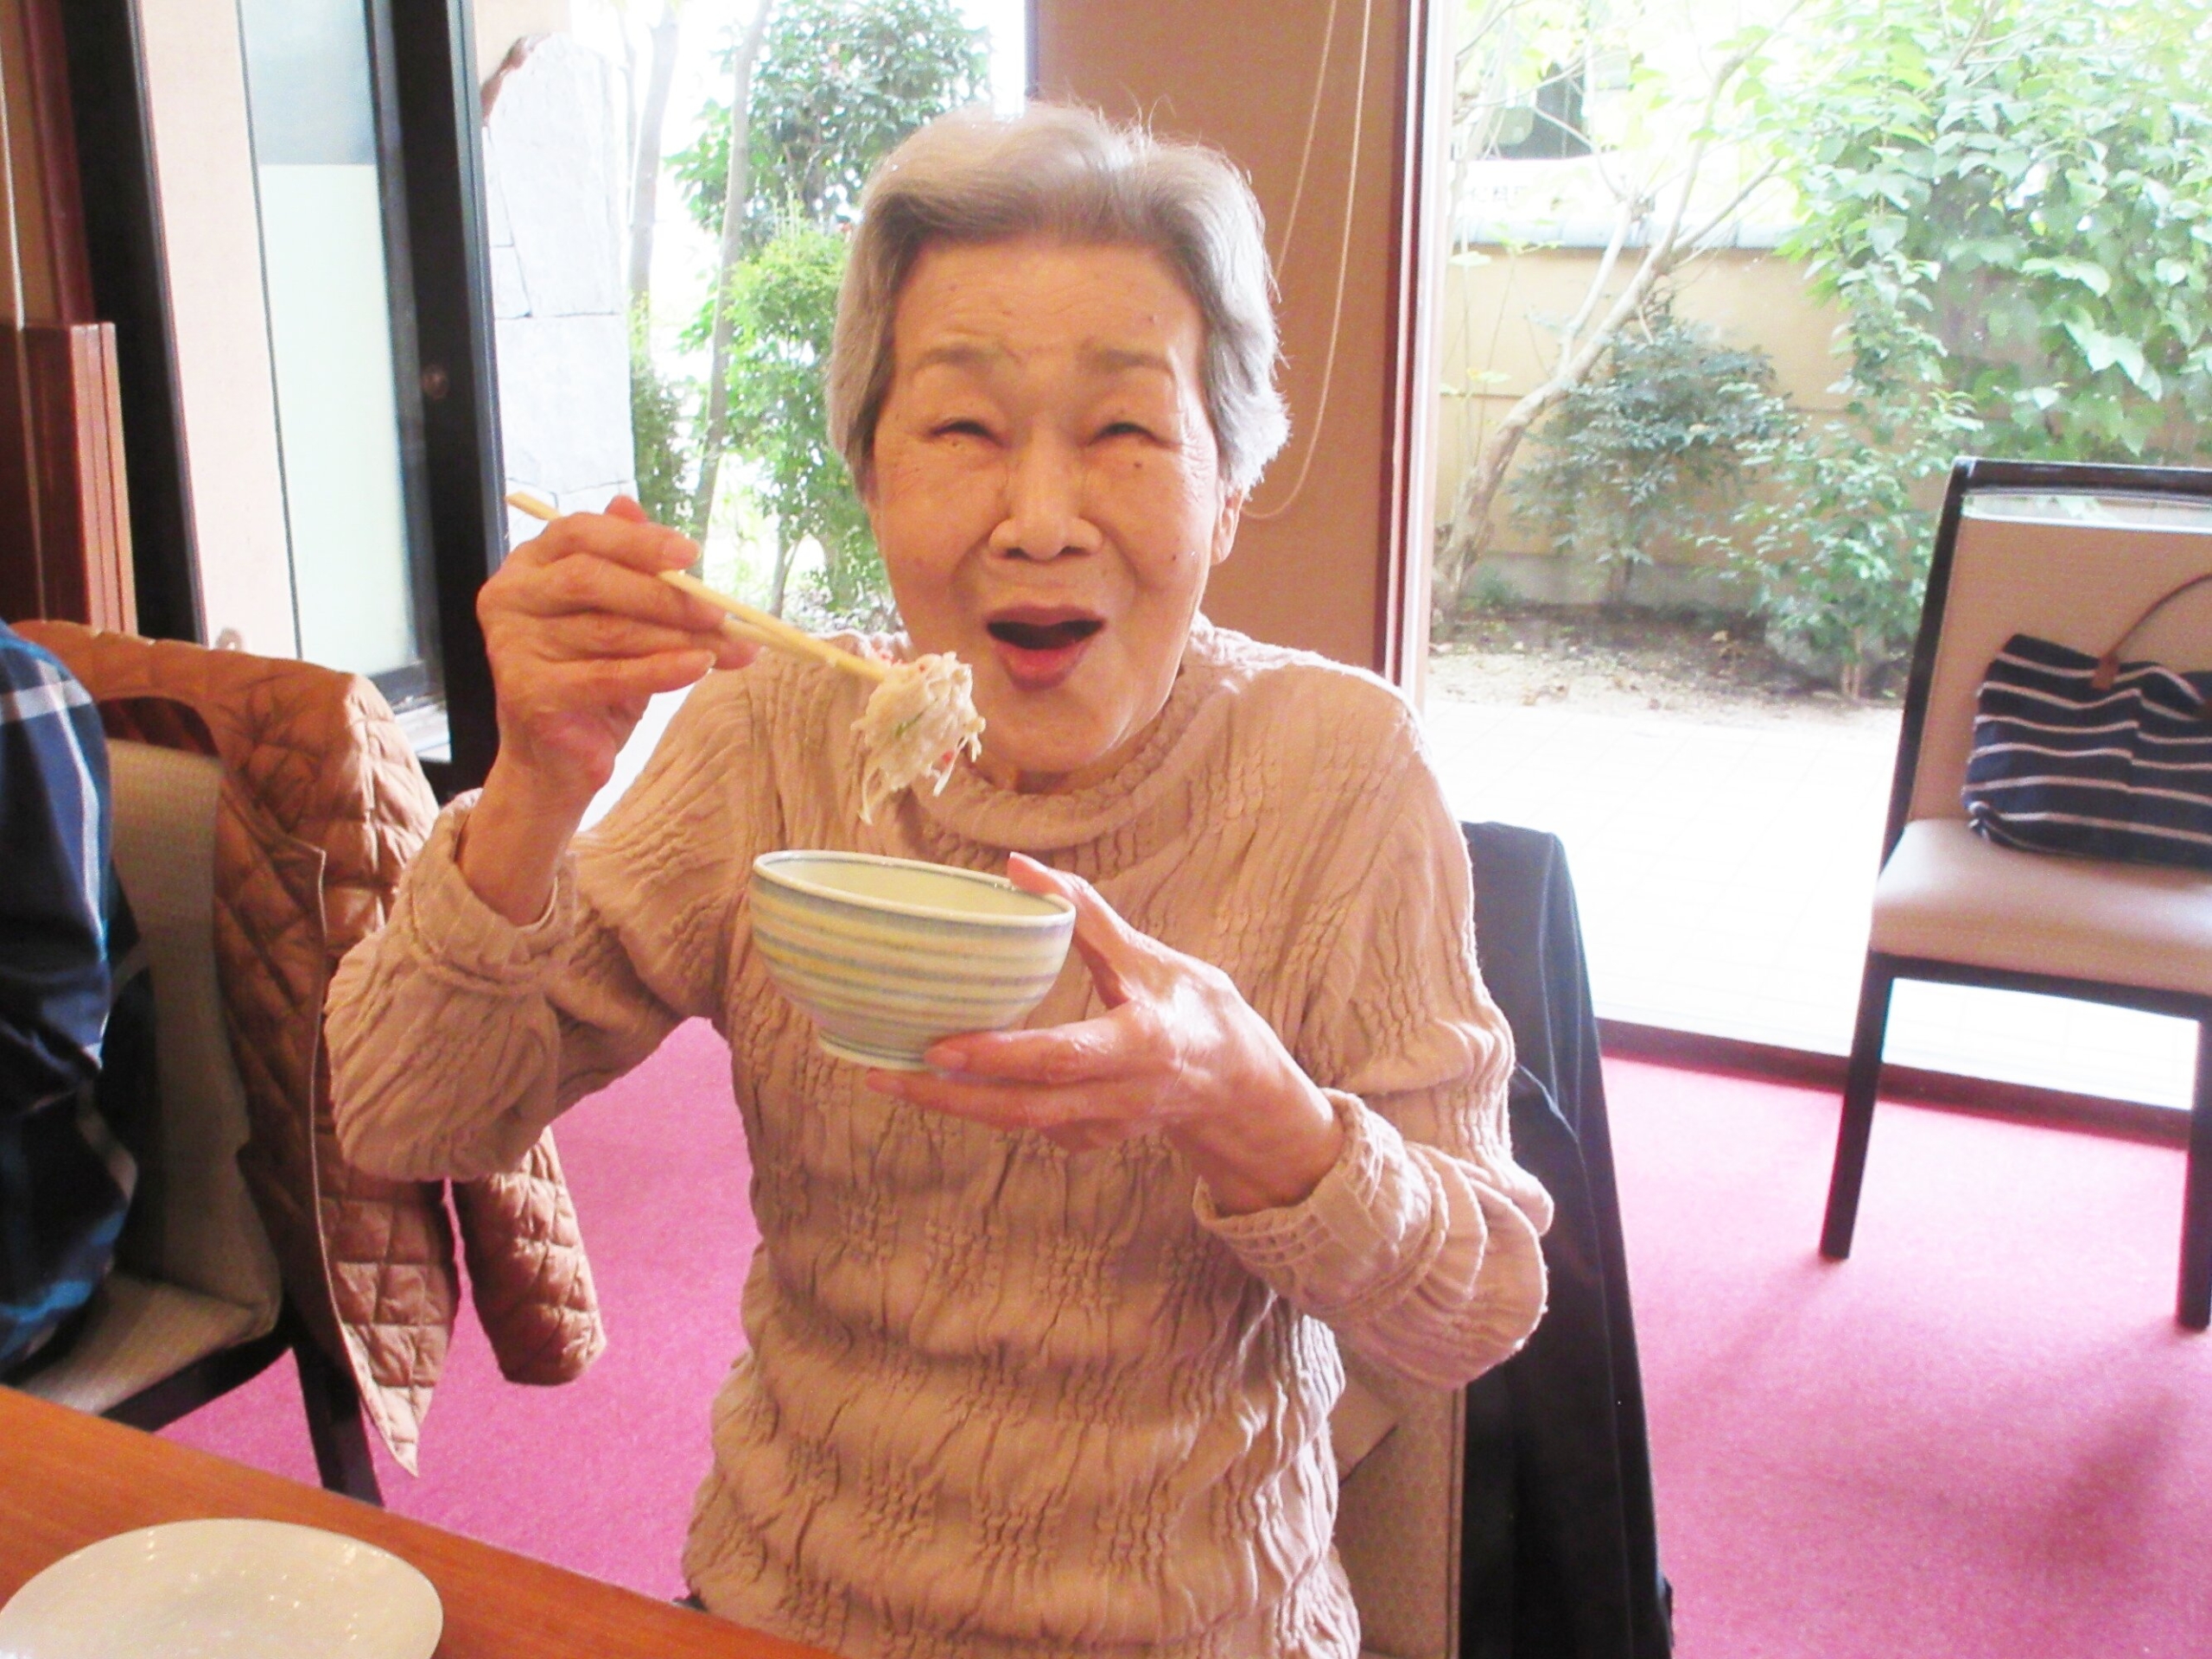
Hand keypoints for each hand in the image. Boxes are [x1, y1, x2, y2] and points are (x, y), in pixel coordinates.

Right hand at [479, 496, 751, 811]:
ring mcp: (512, 645)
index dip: (636, 540)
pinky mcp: (529, 692)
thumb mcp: (625, 624)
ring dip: (677, 637)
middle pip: (590, 578)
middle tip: (718, 611)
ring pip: (608, 630)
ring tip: (728, 647)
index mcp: (529, 566)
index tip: (691, 554)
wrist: (559, 762)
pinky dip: (662, 670)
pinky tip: (699, 666)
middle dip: (664, 594)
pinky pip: (608, 676)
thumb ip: (645, 584)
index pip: (578, 533)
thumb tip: (684, 548)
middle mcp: (510, 597)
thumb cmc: (594, 684)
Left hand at [866, 855, 1345, 1214]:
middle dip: (949, 1097)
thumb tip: (1017, 867)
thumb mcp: (1149, 956)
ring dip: (954, 1105)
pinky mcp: (1090, 1139)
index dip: (1000, 1056)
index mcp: (1140, 1046)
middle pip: (1023, 1108)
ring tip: (889, 1075)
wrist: (1235, 1081)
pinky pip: (1031, 1127)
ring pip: (1018, 1124)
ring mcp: (1103, 1127)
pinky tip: (950, 1084)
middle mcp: (1119, 1097)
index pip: (1061, 1057)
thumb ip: (1087, 915)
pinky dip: (989, 1107)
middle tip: (883, 1072)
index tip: (942, 1047)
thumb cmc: (1194, 1008)